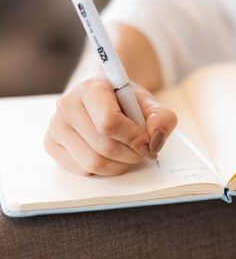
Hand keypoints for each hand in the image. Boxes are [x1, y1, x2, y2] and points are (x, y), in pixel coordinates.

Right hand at [44, 77, 176, 175]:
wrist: (100, 96)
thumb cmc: (124, 100)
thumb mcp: (148, 103)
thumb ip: (161, 118)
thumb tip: (155, 140)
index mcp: (91, 88)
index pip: (109, 123)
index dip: (134, 138)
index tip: (147, 142)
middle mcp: (67, 105)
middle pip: (104, 147)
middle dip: (131, 154)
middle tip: (141, 150)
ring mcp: (56, 125)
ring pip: (92, 163)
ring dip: (119, 165)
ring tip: (127, 153)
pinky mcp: (51, 144)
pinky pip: (82, 170)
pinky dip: (102, 169)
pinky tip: (109, 155)